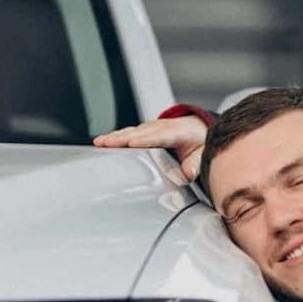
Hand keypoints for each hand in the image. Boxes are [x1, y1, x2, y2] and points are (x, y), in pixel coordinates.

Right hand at [93, 115, 208, 180]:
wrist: (197, 127)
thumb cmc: (199, 142)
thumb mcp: (203, 152)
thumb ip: (196, 163)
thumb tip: (188, 174)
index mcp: (177, 132)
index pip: (159, 136)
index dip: (145, 140)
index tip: (132, 144)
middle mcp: (161, 127)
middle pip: (139, 133)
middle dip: (122, 138)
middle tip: (106, 143)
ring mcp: (151, 128)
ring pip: (131, 132)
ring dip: (115, 137)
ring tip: (99, 142)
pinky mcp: (143, 132)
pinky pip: (128, 134)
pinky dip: (115, 138)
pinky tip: (101, 142)